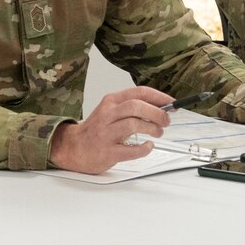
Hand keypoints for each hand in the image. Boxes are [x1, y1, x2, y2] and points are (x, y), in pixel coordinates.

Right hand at [49, 85, 173, 174]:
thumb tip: (161, 107)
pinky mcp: (107, 151)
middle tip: (166, 121)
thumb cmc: (96, 130)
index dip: (159, 97)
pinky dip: (144, 148)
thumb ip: (131, 108)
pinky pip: (131, 149)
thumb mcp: (111, 111)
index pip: (139, 92)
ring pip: (134, 124)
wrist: (73, 148)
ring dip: (152, 128)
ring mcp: (106, 133)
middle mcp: (107, 115)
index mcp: (110, 102)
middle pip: (136, 106)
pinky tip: (147, 146)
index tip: (171, 103)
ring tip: (157, 133)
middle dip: (157, 113)